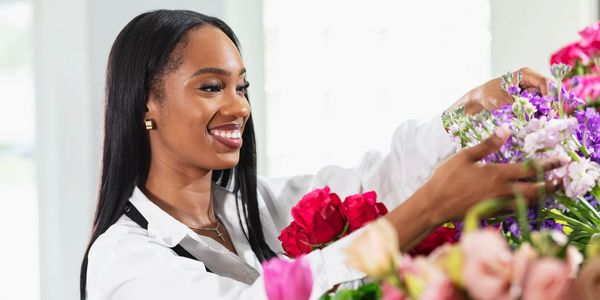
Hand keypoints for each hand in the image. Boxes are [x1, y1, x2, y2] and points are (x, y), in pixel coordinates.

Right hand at [422, 125, 560, 223]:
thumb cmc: (447, 177)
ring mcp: (499, 204)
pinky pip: (515, 210)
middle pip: (536, 190)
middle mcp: (503, 191)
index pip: (531, 169)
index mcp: (498, 174)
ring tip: (548, 190)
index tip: (562, 159)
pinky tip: (525, 201)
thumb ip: (488, 144)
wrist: (435, 204)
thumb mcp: (465, 156)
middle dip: (550, 184)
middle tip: (560, 179)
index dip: (549, 164)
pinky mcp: (493, 213)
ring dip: (541, 196)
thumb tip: (506, 129)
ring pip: (527, 202)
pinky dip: (525, 205)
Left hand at [449, 67, 550, 114]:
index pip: (545, 82)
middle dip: (549, 105)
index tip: (547, 109)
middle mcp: (532, 80)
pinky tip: (535, 121)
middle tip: (548, 118)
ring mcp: (531, 89)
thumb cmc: (488, 95)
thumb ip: (518, 108)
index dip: (549, 95)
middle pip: (549, 91)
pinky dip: (537, 113)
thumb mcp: (502, 102)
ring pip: (544, 100)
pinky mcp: (529, 98)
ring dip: (543, 111)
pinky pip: (538, 106)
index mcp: (526, 74)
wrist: (479, 99)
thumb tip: (531, 116)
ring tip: (542, 121)